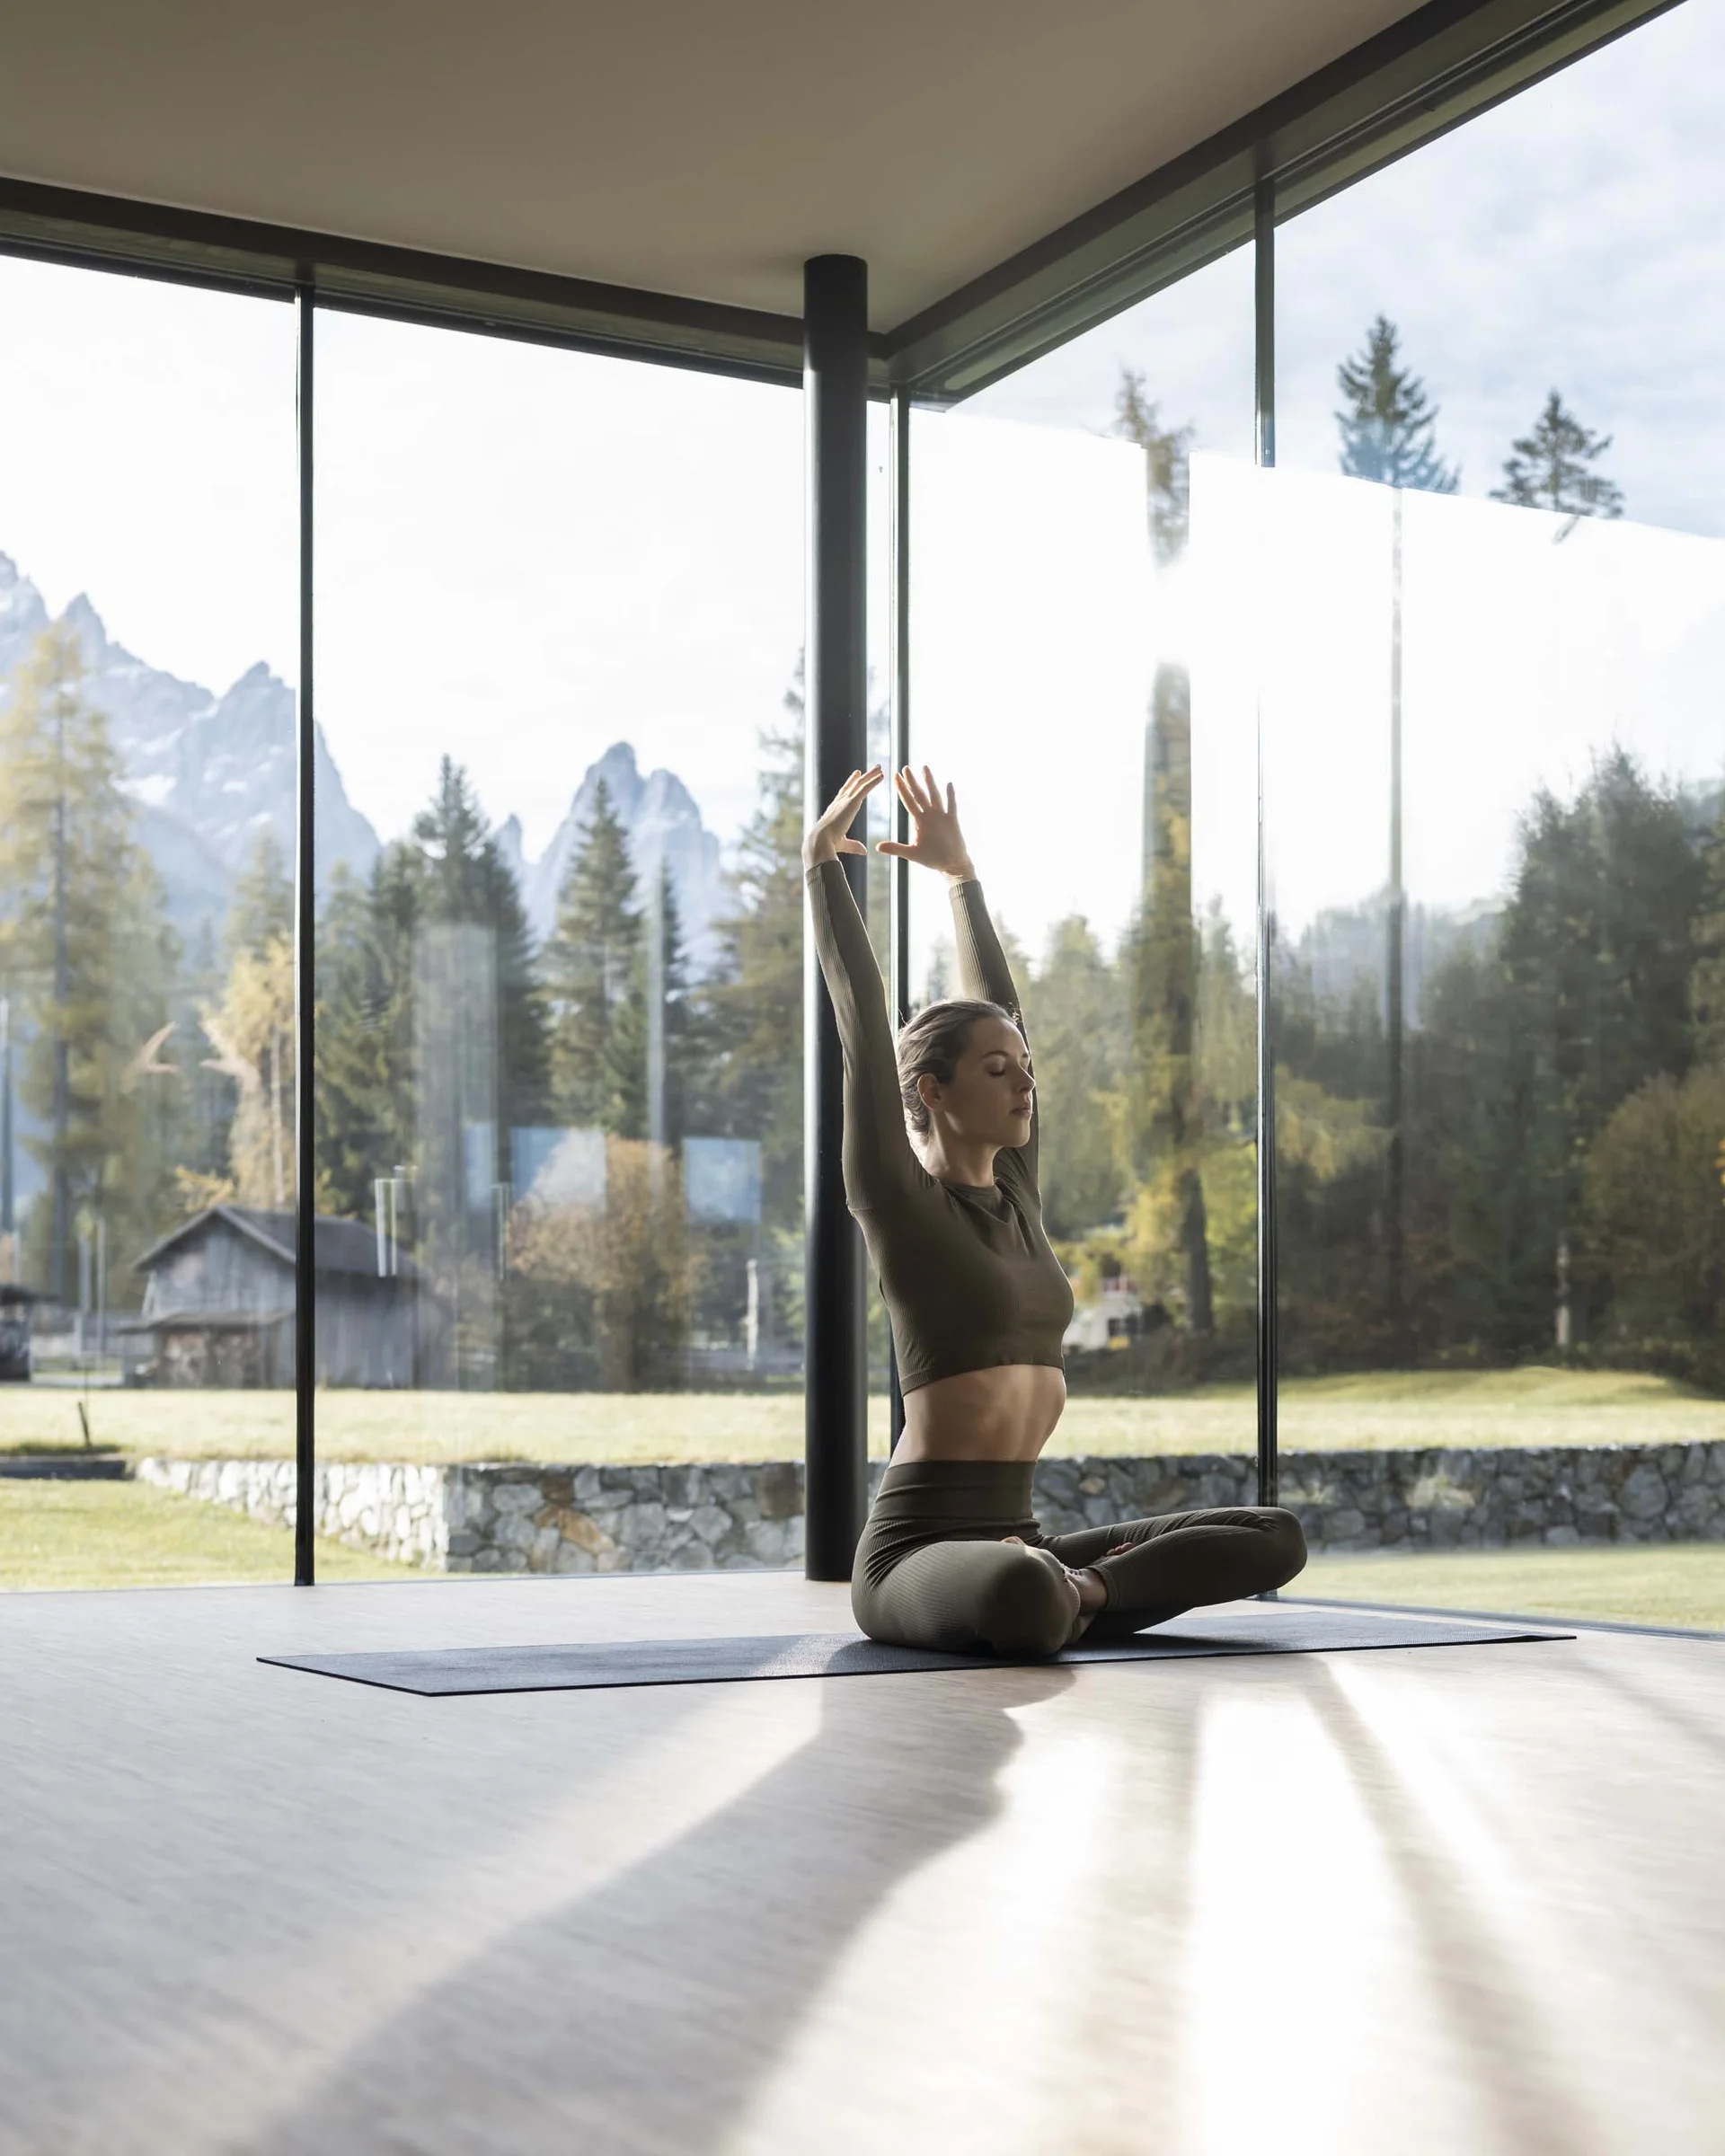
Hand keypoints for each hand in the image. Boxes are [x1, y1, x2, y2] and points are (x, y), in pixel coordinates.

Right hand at [803, 767, 881, 868]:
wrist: (820, 842)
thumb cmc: (828, 845)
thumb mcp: (844, 843)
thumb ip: (854, 845)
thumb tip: (864, 851)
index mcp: (835, 809)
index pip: (845, 792)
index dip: (851, 783)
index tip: (858, 775)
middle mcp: (839, 802)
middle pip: (854, 785)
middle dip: (864, 776)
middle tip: (873, 768)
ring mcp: (845, 801)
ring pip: (860, 784)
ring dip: (871, 775)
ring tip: (880, 768)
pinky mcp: (851, 803)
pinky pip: (865, 789)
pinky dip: (873, 781)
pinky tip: (882, 775)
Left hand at [878, 766, 975, 882]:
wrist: (951, 865)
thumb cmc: (932, 859)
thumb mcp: (912, 853)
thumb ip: (895, 848)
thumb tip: (877, 847)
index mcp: (918, 821)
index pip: (908, 801)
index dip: (901, 789)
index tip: (895, 776)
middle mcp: (929, 815)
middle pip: (919, 794)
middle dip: (912, 781)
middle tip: (905, 767)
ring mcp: (941, 816)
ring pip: (934, 795)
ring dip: (929, 782)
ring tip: (924, 767)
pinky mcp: (952, 820)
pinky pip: (951, 805)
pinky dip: (950, 795)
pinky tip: (949, 784)